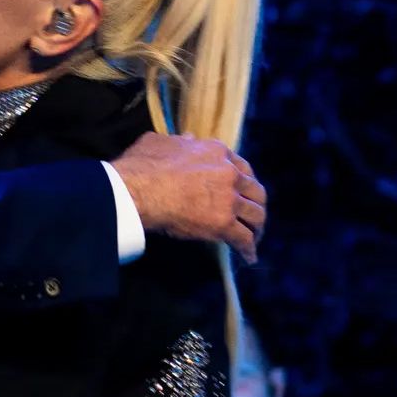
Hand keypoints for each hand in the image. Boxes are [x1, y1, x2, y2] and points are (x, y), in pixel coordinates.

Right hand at [110, 132, 266, 262]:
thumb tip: (187, 139)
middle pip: (256, 191)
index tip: (243, 191)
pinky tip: (247, 258)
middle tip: (253, 215)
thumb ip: (180, 141)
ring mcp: (228, 199)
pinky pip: (243, 239)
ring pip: (256, 215)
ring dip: (257, 228)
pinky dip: (247, 250)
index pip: (242, 167)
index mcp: (217, 152)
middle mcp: (229, 173)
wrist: (138, 190)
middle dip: (257, 204)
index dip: (245, 181)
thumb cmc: (143, 166)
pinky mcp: (223, 224)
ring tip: (254, 237)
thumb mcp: (161, 142)